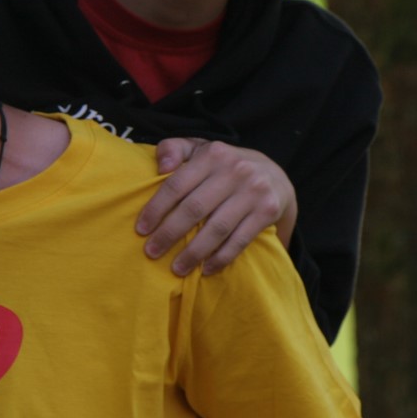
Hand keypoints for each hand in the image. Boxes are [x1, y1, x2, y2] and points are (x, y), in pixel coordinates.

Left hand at [136, 138, 296, 275]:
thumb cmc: (225, 166)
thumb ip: (175, 149)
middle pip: (194, 208)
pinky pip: (240, 240)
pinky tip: (206, 269)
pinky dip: (221, 257)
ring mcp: (253, 191)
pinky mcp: (267, 210)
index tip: (141, 230)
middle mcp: (235, 170)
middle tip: (152, 252)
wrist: (275, 176)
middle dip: (169, 234)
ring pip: (217, 228)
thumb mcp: (201, 149)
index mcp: (213, 154)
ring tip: (177, 268)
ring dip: (194, 252)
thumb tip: (161, 166)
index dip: (156, 208)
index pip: (177, 184)